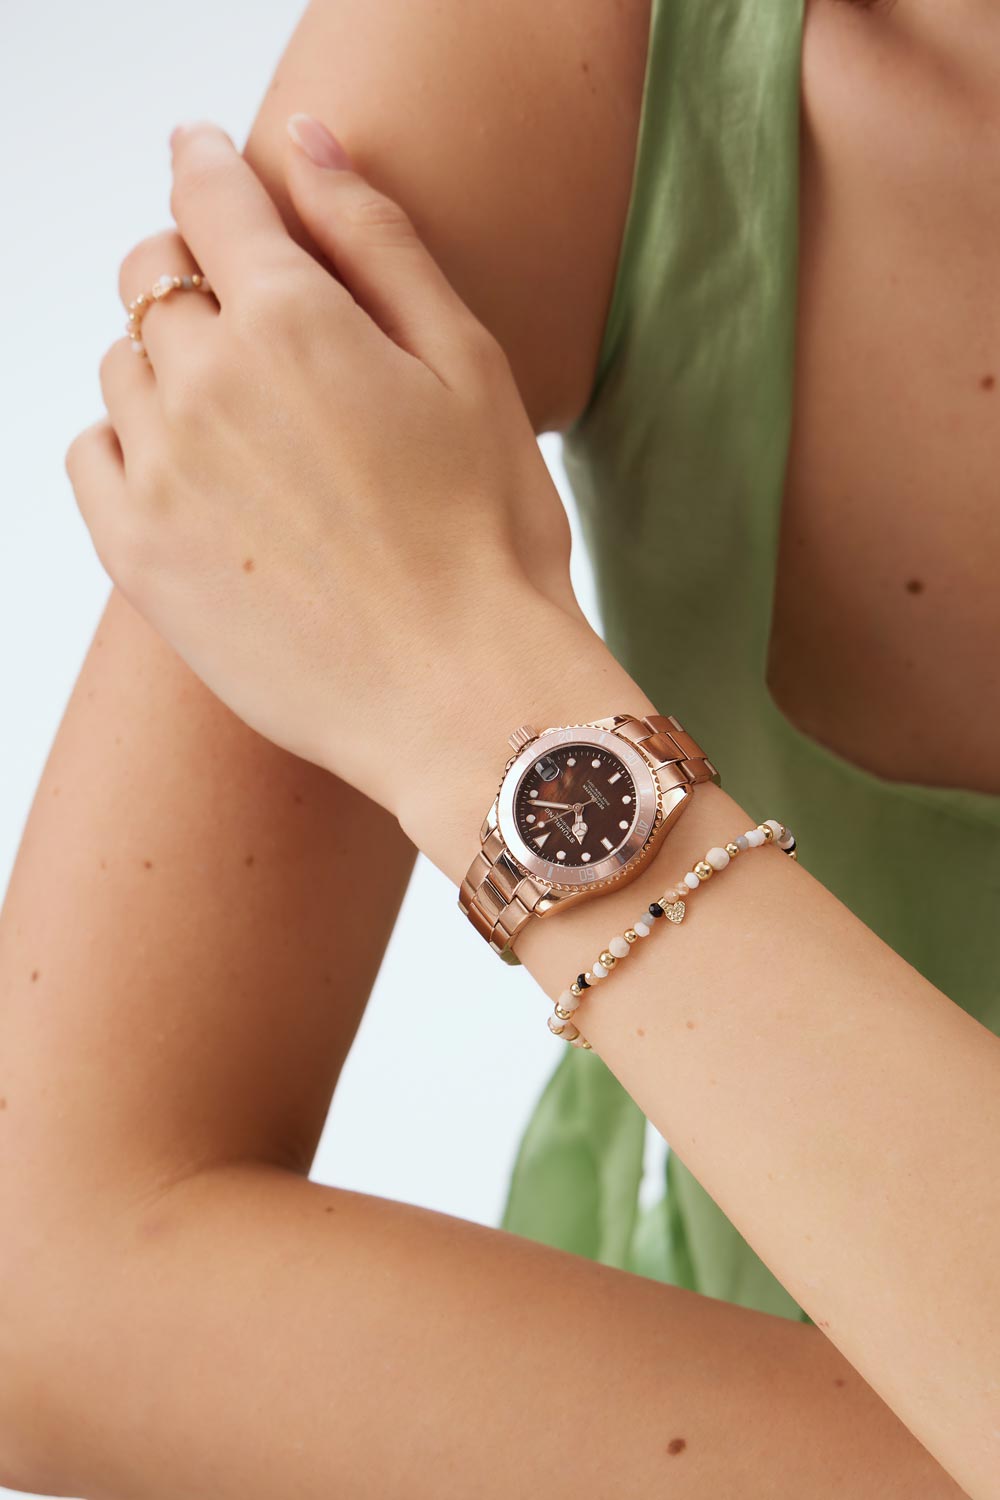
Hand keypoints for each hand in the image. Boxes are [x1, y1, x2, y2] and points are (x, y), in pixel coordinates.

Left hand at [65, 117, 581, 818]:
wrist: (460, 696)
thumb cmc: (488, 539)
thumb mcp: (465, 364)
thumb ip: (376, 239)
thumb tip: (305, 139)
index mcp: (291, 318)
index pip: (211, 196)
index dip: (210, 165)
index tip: (208, 158)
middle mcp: (203, 381)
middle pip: (152, 276)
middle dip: (192, 270)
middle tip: (246, 311)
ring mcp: (160, 471)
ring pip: (121, 367)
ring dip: (166, 363)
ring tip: (243, 420)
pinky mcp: (137, 555)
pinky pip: (90, 455)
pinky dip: (125, 442)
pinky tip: (189, 473)